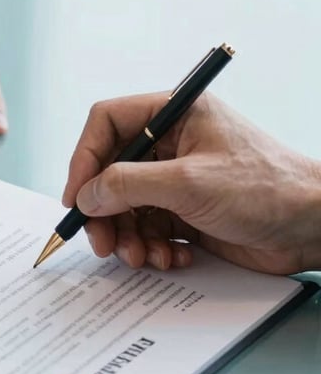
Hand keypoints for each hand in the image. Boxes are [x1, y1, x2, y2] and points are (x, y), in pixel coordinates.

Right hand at [63, 94, 320, 274]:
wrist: (314, 226)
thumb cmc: (268, 188)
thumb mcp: (188, 183)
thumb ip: (128, 185)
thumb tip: (87, 195)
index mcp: (174, 114)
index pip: (107, 123)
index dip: (84, 159)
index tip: (77, 197)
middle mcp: (172, 143)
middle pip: (111, 172)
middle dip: (105, 212)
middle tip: (104, 243)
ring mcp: (178, 179)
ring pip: (126, 207)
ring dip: (129, 237)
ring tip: (144, 258)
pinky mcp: (188, 212)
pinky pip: (150, 229)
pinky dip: (152, 248)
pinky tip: (173, 259)